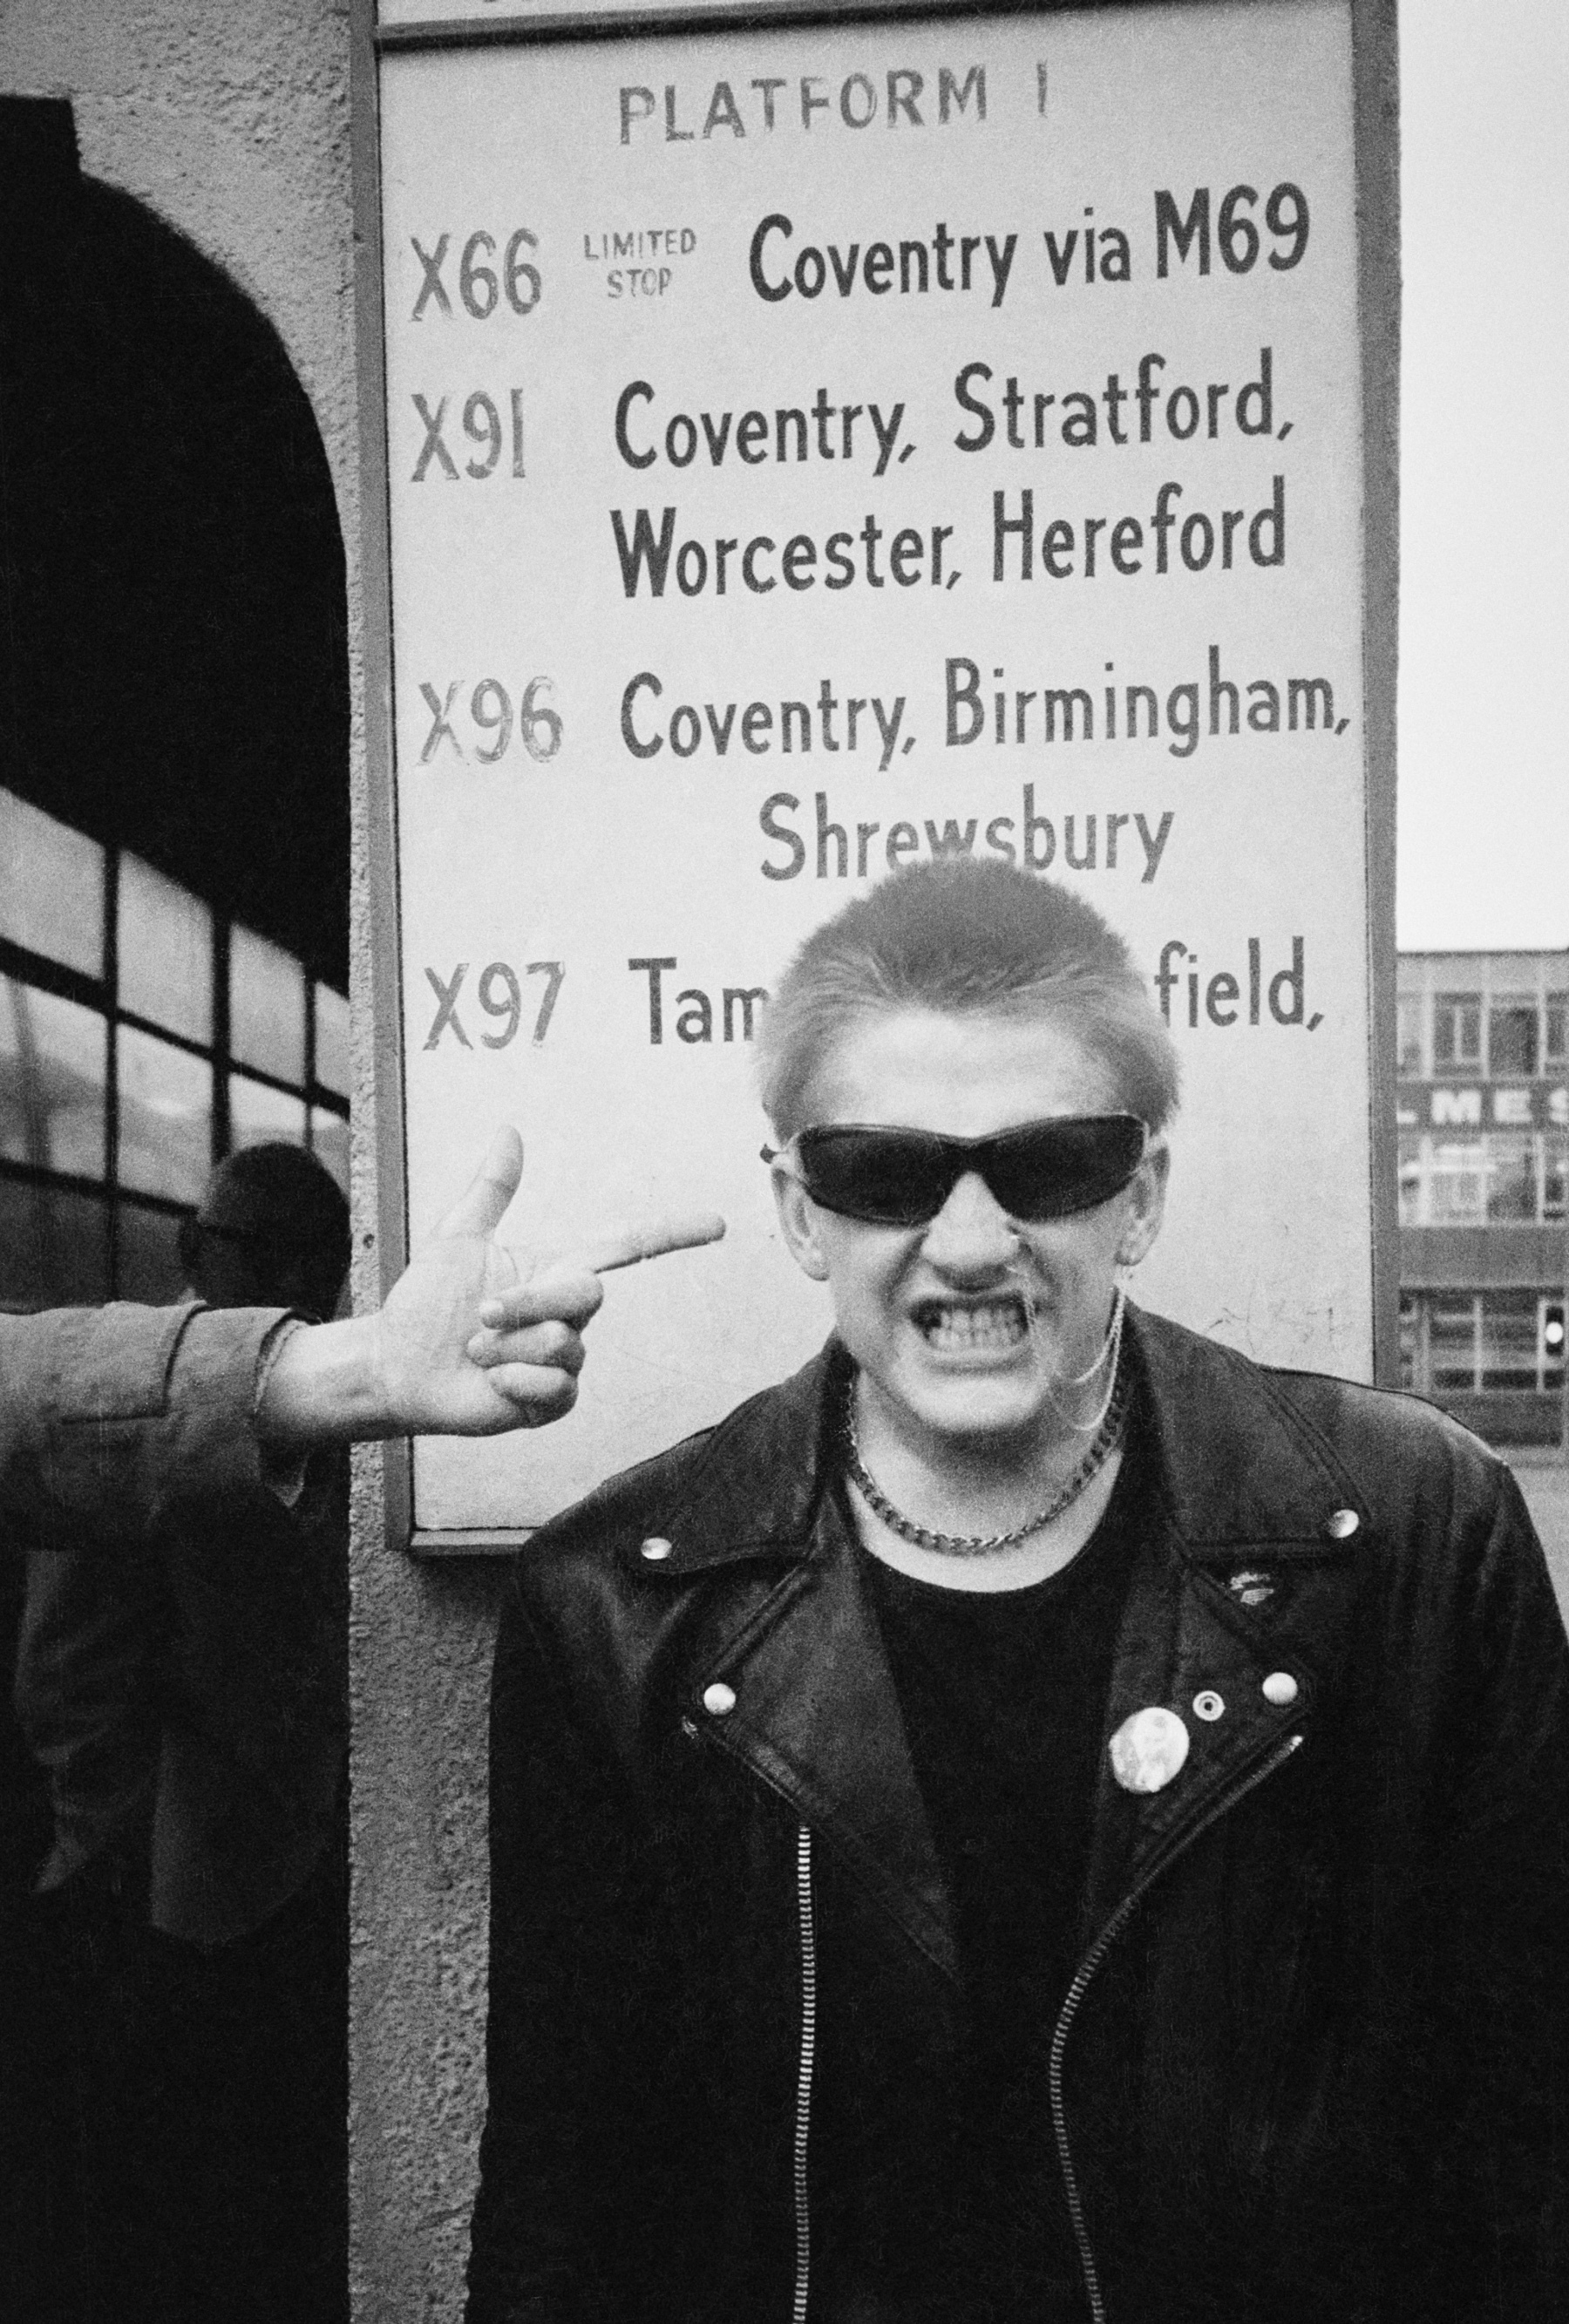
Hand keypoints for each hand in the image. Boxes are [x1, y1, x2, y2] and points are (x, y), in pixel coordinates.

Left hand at [256, 1128, 723, 1444]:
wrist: (396, 1365)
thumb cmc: (426, 1304)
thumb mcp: (456, 1237)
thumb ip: (491, 1188)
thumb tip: (509, 1131)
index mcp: (556, 1270)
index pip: (627, 1247)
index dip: (673, 1234)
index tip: (717, 1224)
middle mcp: (569, 1314)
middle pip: (587, 1295)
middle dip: (528, 1302)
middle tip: (482, 1314)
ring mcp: (566, 1359)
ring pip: (564, 1343)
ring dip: (507, 1346)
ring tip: (476, 1351)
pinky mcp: (551, 1401)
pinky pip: (556, 1386)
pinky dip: (514, 1380)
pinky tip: (491, 1382)